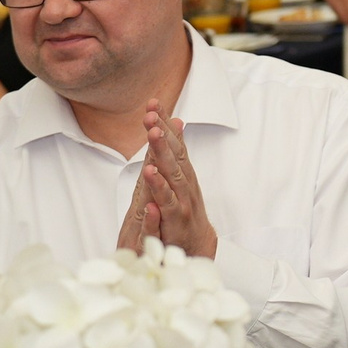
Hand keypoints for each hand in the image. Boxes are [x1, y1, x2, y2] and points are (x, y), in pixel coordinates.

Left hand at [115, 105, 219, 257]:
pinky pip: (165, 206)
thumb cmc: (183, 209)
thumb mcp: (179, 178)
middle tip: (151, 115)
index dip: (164, 123)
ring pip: (171, 177)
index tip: (154, 102)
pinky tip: (150, 175)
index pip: (173, 144)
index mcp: (182, 172)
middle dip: (162, 135)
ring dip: (161, 156)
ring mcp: (181, 202)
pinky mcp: (175, 222)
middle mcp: (184, 184)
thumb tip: (176, 122)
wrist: (196, 245)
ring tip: (152, 137)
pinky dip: (159, 191)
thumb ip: (175, 152)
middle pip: (173, 156)